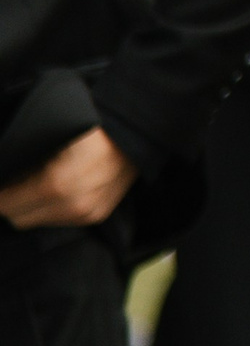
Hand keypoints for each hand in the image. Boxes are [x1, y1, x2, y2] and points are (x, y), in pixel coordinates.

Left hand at [0, 129, 137, 228]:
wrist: (139, 130)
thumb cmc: (92, 124)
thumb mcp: (51, 135)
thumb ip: (24, 159)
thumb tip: (4, 176)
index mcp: (56, 184)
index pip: (4, 204)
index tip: (0, 180)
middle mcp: (72, 206)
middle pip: (17, 218)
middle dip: (9, 201)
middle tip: (10, 181)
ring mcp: (86, 213)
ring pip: (37, 221)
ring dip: (29, 206)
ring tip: (32, 182)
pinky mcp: (96, 215)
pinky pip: (59, 221)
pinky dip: (49, 208)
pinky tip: (54, 189)